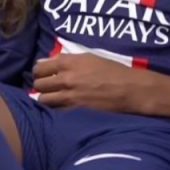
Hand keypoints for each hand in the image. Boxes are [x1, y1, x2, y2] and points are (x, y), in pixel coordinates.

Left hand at [31, 53, 148, 112]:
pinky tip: (61, 107)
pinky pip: (55, 110)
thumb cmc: (112, 71)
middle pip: (38, 84)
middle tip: (48, 87)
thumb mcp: (89, 58)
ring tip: (54, 98)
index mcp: (68, 62)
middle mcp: (65, 78)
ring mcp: (69, 95)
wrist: (130, 89)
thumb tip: (44, 62)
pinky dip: (55, 109)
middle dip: (41, 85)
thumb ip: (65, 60)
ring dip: (46, 98)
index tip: (43, 75)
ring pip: (43, 99)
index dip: (39, 72)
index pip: (39, 67)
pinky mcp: (75, 110)